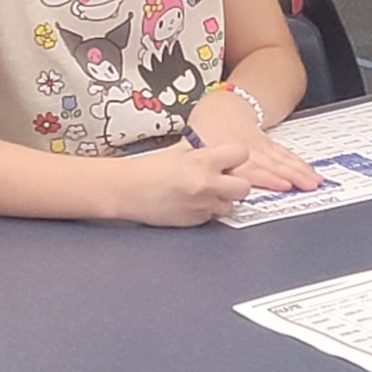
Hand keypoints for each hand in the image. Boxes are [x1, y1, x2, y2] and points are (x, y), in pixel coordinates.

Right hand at [122, 141, 284, 226]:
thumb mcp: (180, 150)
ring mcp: (203, 205)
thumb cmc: (148, 169)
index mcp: (203, 160)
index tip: (229, 160)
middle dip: (235, 182)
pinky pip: (213, 216)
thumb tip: (223, 154)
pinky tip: (193, 202)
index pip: (242, 154)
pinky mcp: (196, 221)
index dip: (235, 157)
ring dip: (222, 199)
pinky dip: (207, 210)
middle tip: (222, 179)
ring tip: (205, 192)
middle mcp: (207, 184)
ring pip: (231, 205)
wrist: (127, 190)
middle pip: (244, 186)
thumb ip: (205, 151)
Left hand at [186, 92, 320, 193]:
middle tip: (305, 185)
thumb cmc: (206, 132)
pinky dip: (300, 165)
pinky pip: (286, 155)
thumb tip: (202, 191)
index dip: (266, 176)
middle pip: (271, 164)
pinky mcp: (270, 145)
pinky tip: (310, 174)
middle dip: (290, 175)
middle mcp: (247, 148)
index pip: (248, 168)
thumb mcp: (195, 149)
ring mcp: (260, 146)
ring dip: (300, 171)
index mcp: (226, 151)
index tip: (281, 184)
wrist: (222, 106)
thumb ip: (202, 168)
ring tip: (314, 182)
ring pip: (282, 159)